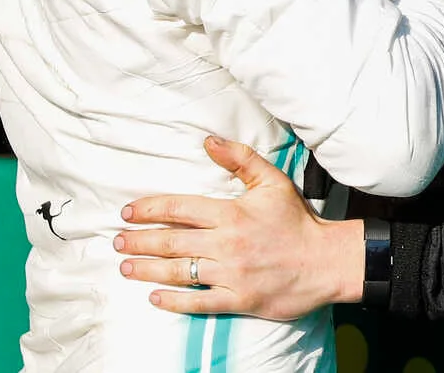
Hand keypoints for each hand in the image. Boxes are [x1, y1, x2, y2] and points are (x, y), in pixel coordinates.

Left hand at [116, 136, 362, 318]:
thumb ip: (240, 159)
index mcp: (232, 213)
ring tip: (125, 268)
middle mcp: (226, 244)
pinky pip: (198, 302)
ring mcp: (231, 274)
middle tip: (117, 242)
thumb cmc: (297, 221)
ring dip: (147, 270)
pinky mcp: (238, 299)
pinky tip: (154, 297)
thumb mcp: (273, 182)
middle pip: (171, 242)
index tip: (127, 212)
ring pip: (178, 272)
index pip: (179, 208)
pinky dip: (173, 301)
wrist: (326, 261)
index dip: (149, 209)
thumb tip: (209, 140)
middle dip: (138, 241)